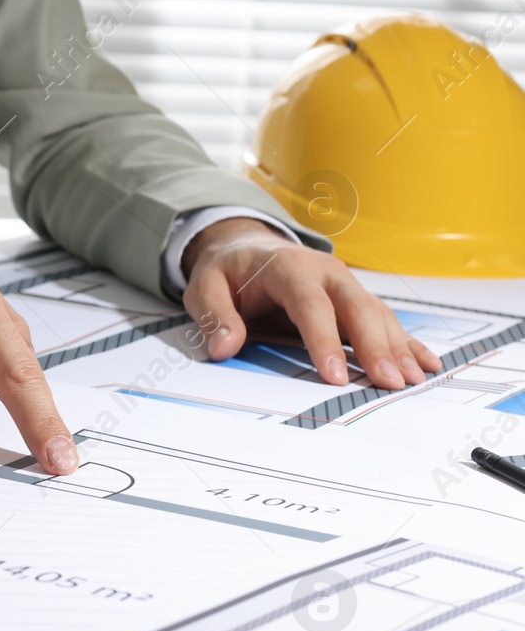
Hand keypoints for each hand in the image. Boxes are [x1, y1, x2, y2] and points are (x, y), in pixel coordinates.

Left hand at [181, 218, 442, 388]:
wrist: (244, 248)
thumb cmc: (227, 271)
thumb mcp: (204, 287)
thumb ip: (214, 316)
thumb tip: (224, 347)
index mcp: (289, 267)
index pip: (310, 304)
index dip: (324, 340)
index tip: (334, 375)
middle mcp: (325, 272)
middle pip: (356, 307)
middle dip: (375, 345)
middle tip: (389, 382)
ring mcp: (344, 285)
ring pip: (376, 315)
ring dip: (396, 347)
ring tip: (411, 380)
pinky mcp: (352, 300)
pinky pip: (384, 320)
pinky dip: (405, 342)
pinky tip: (425, 363)